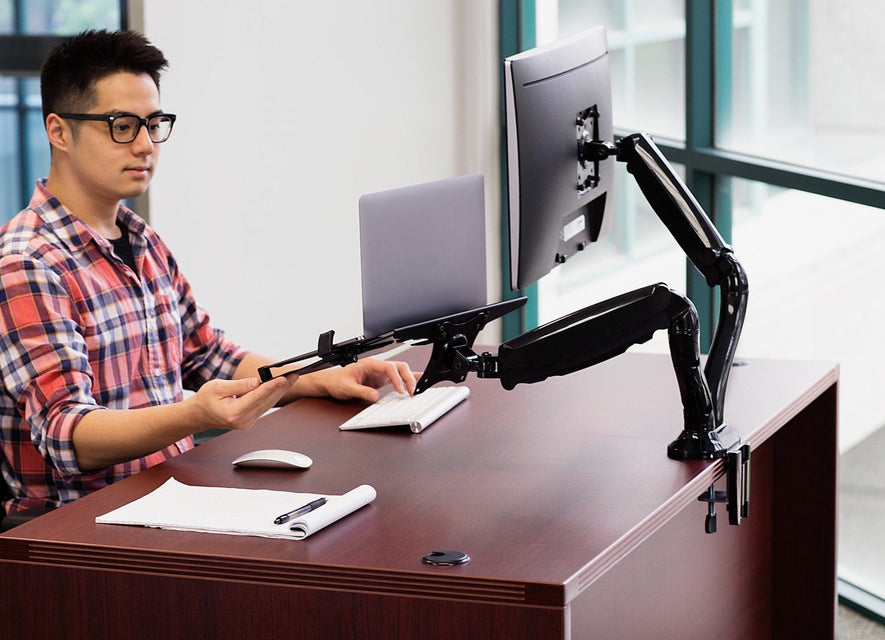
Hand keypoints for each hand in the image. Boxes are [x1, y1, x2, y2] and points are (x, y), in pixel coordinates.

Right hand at [189, 376, 293, 430]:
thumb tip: (256, 382)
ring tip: (291, 379)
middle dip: (282, 387)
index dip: (271, 386)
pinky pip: (264, 406)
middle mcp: (243, 420)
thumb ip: (239, 385)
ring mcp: (248, 422)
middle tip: (294, 375)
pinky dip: (273, 395)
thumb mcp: (218, 387)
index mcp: (234, 413)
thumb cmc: (205, 399)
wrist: (199, 415)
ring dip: (280, 391)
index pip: (257, 397)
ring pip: (268, 404)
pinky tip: (281, 387)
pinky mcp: (250, 420)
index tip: (283, 378)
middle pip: (267, 401)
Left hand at [300, 358, 417, 402]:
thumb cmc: (336, 381)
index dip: (397, 378)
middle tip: (412, 392)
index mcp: (370, 364)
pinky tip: (416, 382)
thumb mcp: (347, 388)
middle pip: (399, 367)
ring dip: (409, 379)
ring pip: (400, 371)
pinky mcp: (380, 380)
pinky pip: (397, 378)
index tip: (400, 390)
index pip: (389, 367)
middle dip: (408, 378)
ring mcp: (380, 373)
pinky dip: (406, 380)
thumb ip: (361, 391)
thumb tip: (375, 396)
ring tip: (417, 389)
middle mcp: (377, 367)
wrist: (330, 382)